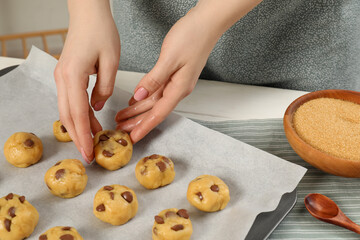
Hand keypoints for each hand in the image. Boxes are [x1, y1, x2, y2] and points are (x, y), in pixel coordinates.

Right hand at [54, 0, 119, 162]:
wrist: (88, 15)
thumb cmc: (101, 32)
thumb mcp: (111, 61)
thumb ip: (105, 88)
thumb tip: (98, 107)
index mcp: (73, 76)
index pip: (78, 113)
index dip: (84, 135)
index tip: (89, 152)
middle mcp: (62, 79)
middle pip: (68, 116)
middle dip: (77, 138)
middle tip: (88, 155)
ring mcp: (62, 77)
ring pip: (68, 110)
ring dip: (79, 127)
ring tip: (92, 141)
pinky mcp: (67, 76)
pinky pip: (71, 101)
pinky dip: (80, 114)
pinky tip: (90, 122)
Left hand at [115, 7, 220, 142]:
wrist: (206, 23)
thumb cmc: (193, 37)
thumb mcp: (170, 59)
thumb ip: (154, 80)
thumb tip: (139, 96)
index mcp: (179, 88)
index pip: (158, 113)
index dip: (144, 126)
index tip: (133, 137)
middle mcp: (178, 88)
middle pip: (154, 110)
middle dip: (137, 121)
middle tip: (120, 128)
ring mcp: (176, 82)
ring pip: (154, 101)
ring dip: (137, 110)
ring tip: (122, 116)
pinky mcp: (173, 74)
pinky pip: (156, 90)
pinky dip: (143, 97)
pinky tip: (134, 100)